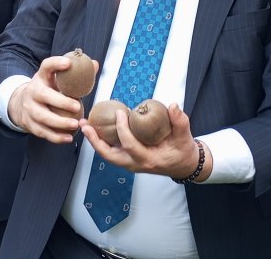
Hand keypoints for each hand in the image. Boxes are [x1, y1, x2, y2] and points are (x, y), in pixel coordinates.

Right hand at [8, 55, 95, 143]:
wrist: (21, 104)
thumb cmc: (46, 90)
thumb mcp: (55, 79)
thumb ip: (75, 74)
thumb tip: (94, 64)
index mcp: (42, 77)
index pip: (46, 66)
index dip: (56, 63)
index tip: (68, 63)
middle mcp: (33, 91)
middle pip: (44, 95)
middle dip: (61, 102)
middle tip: (77, 106)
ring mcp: (29, 108)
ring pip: (42, 116)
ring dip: (59, 122)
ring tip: (75, 124)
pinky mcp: (29, 123)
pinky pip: (42, 131)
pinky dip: (55, 137)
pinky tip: (68, 138)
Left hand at [81, 102, 204, 179]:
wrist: (184, 165)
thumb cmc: (183, 151)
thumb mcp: (185, 137)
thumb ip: (180, 121)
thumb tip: (173, 105)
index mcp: (148, 160)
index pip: (130, 145)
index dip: (123, 129)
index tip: (121, 112)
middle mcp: (135, 164)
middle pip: (109, 156)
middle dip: (95, 141)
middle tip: (85, 125)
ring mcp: (130, 164)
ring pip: (107, 155)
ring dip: (95, 141)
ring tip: (85, 125)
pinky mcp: (128, 160)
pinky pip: (111, 152)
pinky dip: (102, 141)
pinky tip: (96, 128)